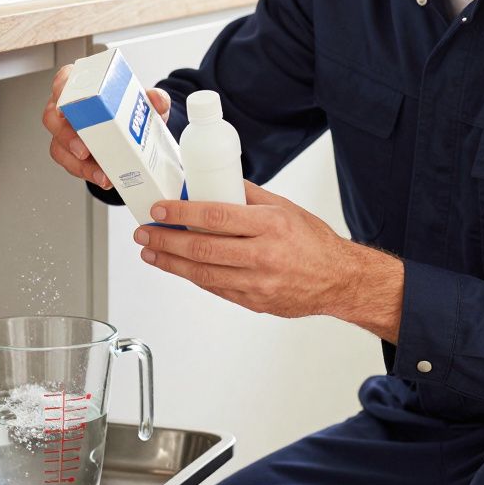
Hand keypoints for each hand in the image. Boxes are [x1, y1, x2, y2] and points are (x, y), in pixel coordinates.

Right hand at [42, 64, 171, 189]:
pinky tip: (102, 177)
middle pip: (53, 118)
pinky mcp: (71, 154)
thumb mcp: (145, 102)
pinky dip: (86, 173)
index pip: (64, 82)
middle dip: (67, 136)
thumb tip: (157, 100)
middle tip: (83, 149)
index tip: (66, 107)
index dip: (61, 93)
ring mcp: (66, 132)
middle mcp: (68, 108)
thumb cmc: (129, 111)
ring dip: (78, 163)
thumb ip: (154, 98)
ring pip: (59, 146)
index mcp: (81, 86)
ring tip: (99, 172)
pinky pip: (70, 164)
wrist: (136, 133)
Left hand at [134, 182, 405, 341]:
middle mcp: (263, 255)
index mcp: (270, 225)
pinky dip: (193, 277)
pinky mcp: (253, 302)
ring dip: (171, 263)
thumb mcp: (284, 208)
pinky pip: (215, 289)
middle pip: (201, 248)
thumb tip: (216, 182)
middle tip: (145, 233)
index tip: (160, 209)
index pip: (215, 216)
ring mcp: (257, 283)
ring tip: (151, 253)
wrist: (338, 280)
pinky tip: (178, 267)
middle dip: (165, 241)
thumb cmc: (314, 243)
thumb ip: (249, 196)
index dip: (181, 213)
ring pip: (202, 274)